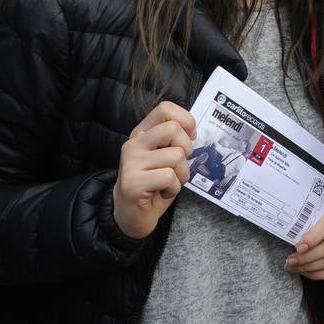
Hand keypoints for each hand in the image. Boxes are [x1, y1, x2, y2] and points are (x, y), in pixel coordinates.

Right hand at [113, 101, 195, 239]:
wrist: (131, 215)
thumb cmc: (154, 184)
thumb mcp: (164, 156)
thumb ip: (174, 140)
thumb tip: (192, 130)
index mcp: (142, 133)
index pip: (165, 109)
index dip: (186, 120)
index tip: (190, 138)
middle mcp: (134, 144)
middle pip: (172, 129)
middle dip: (186, 149)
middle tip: (179, 165)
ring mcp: (131, 162)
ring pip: (175, 156)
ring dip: (182, 174)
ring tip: (169, 182)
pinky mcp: (133, 182)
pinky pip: (169, 177)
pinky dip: (174, 188)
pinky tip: (162, 192)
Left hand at [285, 207, 323, 279]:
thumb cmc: (317, 224)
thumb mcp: (312, 219)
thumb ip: (305, 227)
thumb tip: (291, 240)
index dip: (313, 238)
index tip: (298, 248)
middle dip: (307, 257)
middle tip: (291, 261)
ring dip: (310, 267)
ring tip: (295, 267)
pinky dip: (321, 274)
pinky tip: (307, 273)